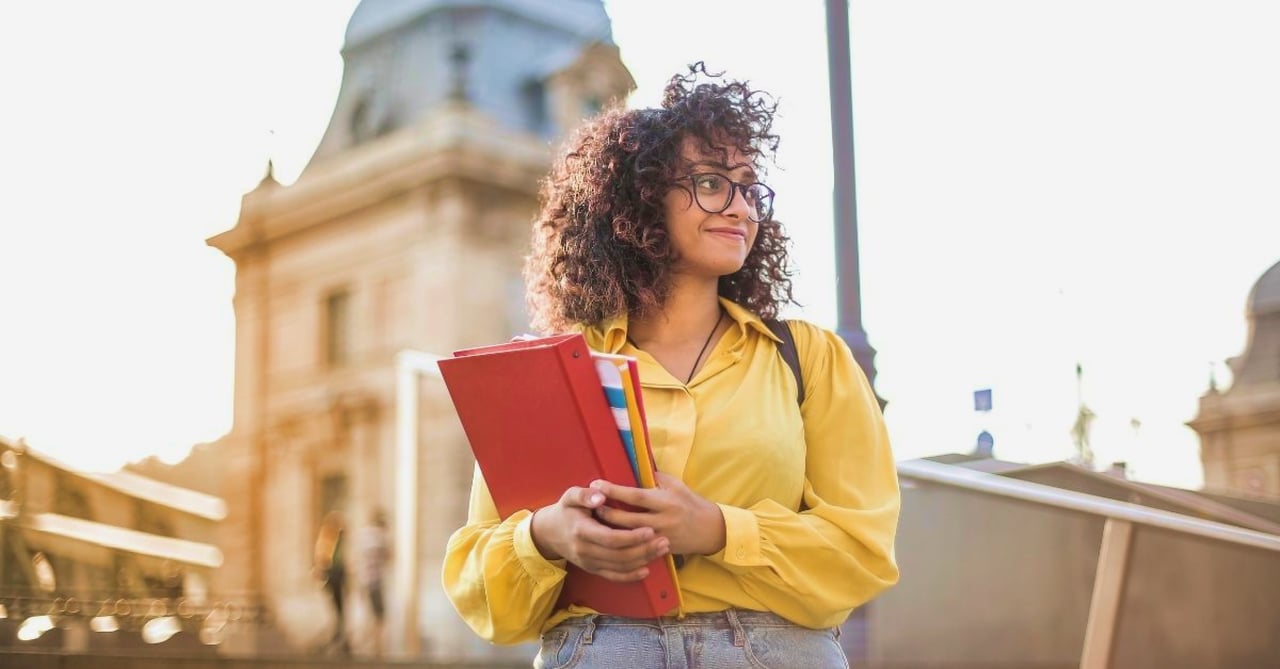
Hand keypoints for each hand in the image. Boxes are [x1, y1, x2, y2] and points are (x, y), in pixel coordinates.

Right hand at [530, 485, 670, 581]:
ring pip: (619, 567)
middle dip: (644, 550)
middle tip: (664, 541)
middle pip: (619, 555)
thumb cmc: (565, 510)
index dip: (632, 537)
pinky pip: (613, 576)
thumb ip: (585, 494)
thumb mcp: (570, 496)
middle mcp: (585, 550)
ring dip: (643, 560)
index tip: (650, 530)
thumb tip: (601, 495)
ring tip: (662, 550)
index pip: (610, 538)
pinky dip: (631, 576)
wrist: (549, 533)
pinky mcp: (592, 569)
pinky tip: (646, 569)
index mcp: (581, 531)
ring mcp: (589, 562)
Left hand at [591, 472, 725, 556]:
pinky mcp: (660, 549)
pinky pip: (637, 548)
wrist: (710, 529)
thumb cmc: (691, 502)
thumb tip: (634, 466)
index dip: (614, 490)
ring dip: (611, 529)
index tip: (597, 484)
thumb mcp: (676, 485)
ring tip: (595, 521)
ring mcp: (661, 537)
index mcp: (665, 501)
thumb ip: (655, 478)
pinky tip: (609, 538)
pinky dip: (622, 543)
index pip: (635, 496)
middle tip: (590, 505)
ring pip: (629, 536)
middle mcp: (662, 520)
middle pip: (628, 519)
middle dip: (607, 512)